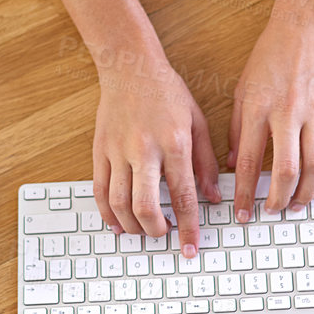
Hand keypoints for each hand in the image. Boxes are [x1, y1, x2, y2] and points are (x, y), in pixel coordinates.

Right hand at [51, 0, 218, 258]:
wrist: (130, 67)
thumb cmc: (167, 92)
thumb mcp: (197, 122)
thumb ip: (206, 163)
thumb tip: (213, 197)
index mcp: (174, 143)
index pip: (183, 196)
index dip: (188, 227)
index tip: (190, 247)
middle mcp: (144, 150)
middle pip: (146, 206)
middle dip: (156, 231)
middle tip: (164, 236)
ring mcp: (118, 151)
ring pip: (119, 203)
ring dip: (132, 226)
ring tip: (144, 232)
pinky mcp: (100, 151)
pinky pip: (100, 190)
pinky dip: (107, 213)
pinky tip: (117, 223)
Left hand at [228, 0, 313, 220]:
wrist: (303, 28)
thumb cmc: (269, 58)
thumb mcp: (241, 90)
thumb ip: (237, 128)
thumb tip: (231, 164)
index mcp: (257, 109)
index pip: (247, 162)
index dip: (244, 193)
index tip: (243, 213)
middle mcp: (286, 113)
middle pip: (285, 170)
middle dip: (278, 199)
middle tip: (272, 213)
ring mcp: (313, 112)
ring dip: (306, 192)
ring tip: (297, 205)